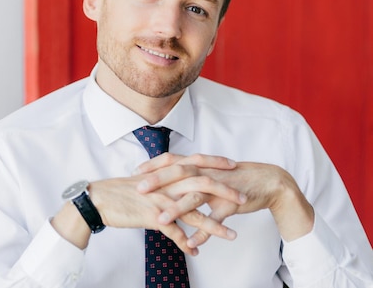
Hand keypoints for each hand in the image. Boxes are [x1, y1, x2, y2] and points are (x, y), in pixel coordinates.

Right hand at [89, 154, 245, 254]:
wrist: (99, 199)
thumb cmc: (120, 190)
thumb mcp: (145, 179)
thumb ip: (163, 178)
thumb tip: (175, 179)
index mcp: (164, 172)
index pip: (195, 162)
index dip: (215, 163)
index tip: (233, 165)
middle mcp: (165, 183)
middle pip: (201, 183)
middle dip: (225, 191)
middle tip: (244, 198)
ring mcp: (160, 200)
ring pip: (193, 212)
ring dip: (214, 225)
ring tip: (232, 235)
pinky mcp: (152, 217)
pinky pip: (174, 233)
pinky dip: (186, 244)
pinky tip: (196, 252)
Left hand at [137, 157, 313, 247]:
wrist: (268, 181)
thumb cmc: (234, 178)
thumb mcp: (210, 174)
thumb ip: (190, 177)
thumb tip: (170, 182)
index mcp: (200, 165)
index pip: (172, 160)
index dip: (153, 165)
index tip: (135, 173)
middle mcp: (207, 173)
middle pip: (178, 173)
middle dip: (157, 181)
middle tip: (139, 189)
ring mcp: (219, 188)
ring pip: (195, 197)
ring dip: (177, 209)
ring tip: (160, 221)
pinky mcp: (231, 203)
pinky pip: (215, 219)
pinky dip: (204, 232)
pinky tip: (191, 243)